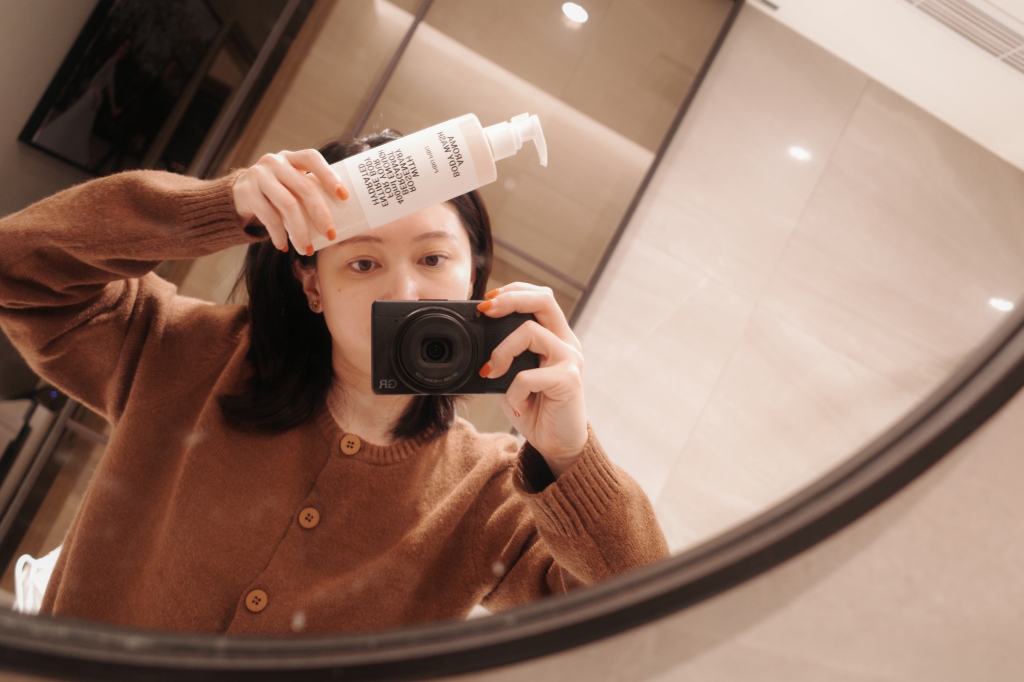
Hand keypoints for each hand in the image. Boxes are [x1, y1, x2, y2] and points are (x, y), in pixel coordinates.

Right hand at [231, 149, 348, 255]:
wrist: (237, 195)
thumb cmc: (275, 193)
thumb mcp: (290, 186)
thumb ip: (307, 193)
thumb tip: (342, 222)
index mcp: (291, 158)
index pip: (312, 159)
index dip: (329, 176)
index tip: (344, 196)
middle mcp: (275, 162)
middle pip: (304, 187)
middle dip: (320, 214)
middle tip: (330, 235)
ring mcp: (259, 175)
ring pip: (288, 204)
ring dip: (300, 231)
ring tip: (306, 249)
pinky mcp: (246, 192)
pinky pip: (268, 217)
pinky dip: (279, 234)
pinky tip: (284, 246)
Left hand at [477, 283, 586, 477]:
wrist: (557, 445)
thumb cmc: (535, 409)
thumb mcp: (513, 376)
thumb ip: (504, 355)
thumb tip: (475, 338)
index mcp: (555, 337)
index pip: (540, 297)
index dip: (513, 291)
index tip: (487, 302)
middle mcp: (566, 342)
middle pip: (543, 299)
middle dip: (510, 299)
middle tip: (485, 312)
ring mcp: (570, 360)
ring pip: (530, 332)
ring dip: (501, 352)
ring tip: (493, 372)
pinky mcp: (569, 381)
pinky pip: (529, 375)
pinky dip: (513, 391)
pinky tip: (516, 404)